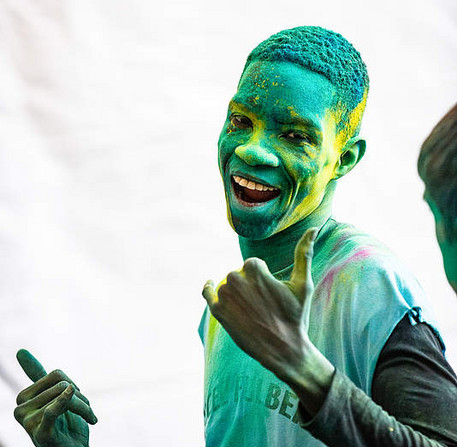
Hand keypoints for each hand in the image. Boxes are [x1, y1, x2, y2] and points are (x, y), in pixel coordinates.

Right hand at [14, 349, 96, 446]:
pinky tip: (70, 394)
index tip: (71, 396)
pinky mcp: (40, 434)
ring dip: (84, 406)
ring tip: (86, 417)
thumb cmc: (65, 425)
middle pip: (62, 383)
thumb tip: (20, 350)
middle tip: (84, 410)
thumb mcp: (54, 396)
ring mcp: (28, 422)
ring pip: (66, 394)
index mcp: (24, 398)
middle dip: (79, 395)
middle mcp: (20, 409)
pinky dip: (63, 400)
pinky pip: (52, 410)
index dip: (71, 385)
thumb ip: (38, 375)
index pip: (56, 374)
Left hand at [202, 227, 317, 380]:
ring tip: (253, 311)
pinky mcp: (217, 311)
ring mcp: (224, 295)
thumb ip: (304, 253)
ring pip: (228, 284)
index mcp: (253, 267)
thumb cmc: (296, 316)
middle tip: (264, 305)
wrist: (283, 349)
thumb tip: (313, 227)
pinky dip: (208, 287)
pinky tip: (210, 284)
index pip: (253, 265)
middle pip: (240, 274)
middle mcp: (234, 278)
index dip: (263, 279)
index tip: (271, 294)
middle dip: (250, 285)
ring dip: (237, 292)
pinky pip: (207, 292)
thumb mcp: (303, 284)